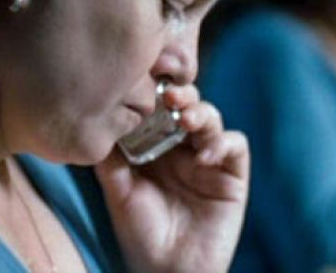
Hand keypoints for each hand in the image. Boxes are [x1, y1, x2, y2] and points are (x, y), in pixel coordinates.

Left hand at [94, 85, 248, 272]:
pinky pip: (235, 146)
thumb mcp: (117, 189)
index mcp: (154, 144)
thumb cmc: (139, 232)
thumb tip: (99, 118)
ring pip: (211, 118)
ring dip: (201, 112)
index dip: (153, 91)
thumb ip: (110, 156)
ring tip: (186, 119)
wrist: (167, 271)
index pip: (157, 107)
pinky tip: (204, 155)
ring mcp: (208, 158)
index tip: (142, 82)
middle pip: (186, 105)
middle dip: (180, 94)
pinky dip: (222, 142)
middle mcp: (182, 146)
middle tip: (168, 96)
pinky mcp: (231, 176)